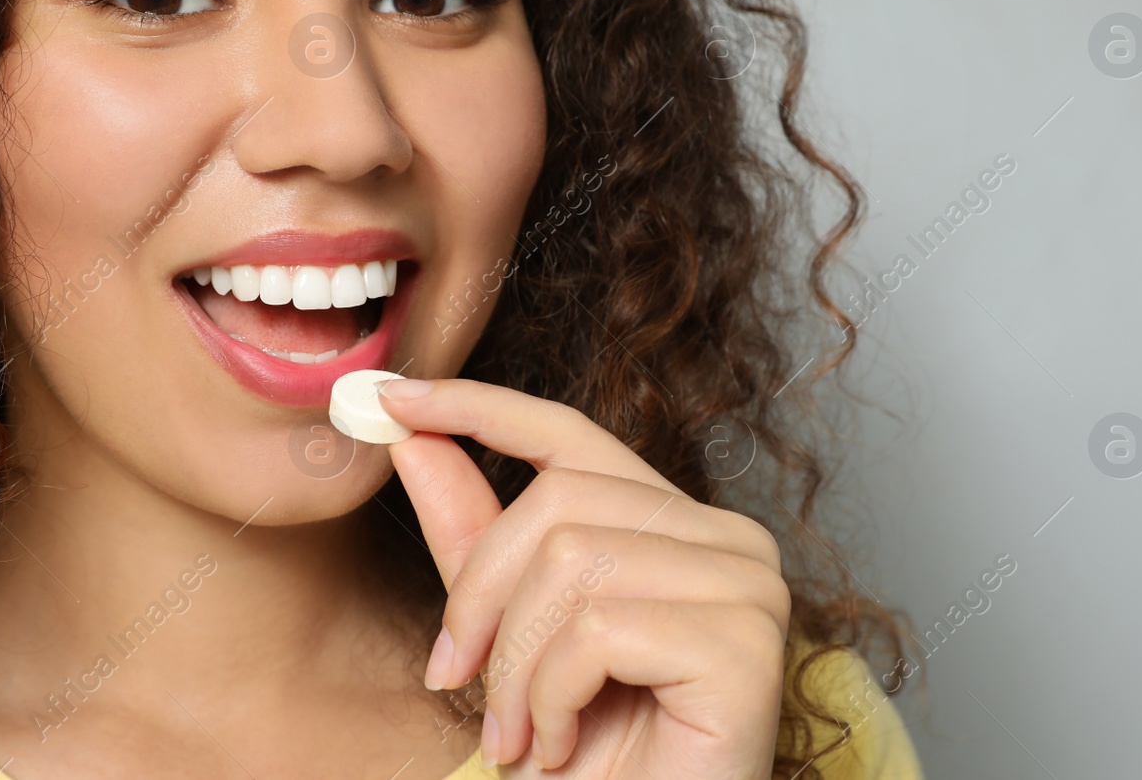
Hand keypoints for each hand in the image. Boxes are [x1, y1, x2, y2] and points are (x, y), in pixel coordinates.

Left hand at [377, 378, 790, 778]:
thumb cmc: (589, 761)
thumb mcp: (507, 634)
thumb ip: (471, 535)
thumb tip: (412, 438)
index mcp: (676, 524)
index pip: (571, 435)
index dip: (479, 407)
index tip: (393, 398)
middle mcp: (727, 539)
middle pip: (557, 502)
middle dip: (480, 599)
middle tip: (456, 679)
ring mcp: (748, 585)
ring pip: (572, 559)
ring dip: (514, 666)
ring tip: (519, 733)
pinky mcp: (746, 643)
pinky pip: (599, 629)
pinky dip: (550, 697)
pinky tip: (562, 745)